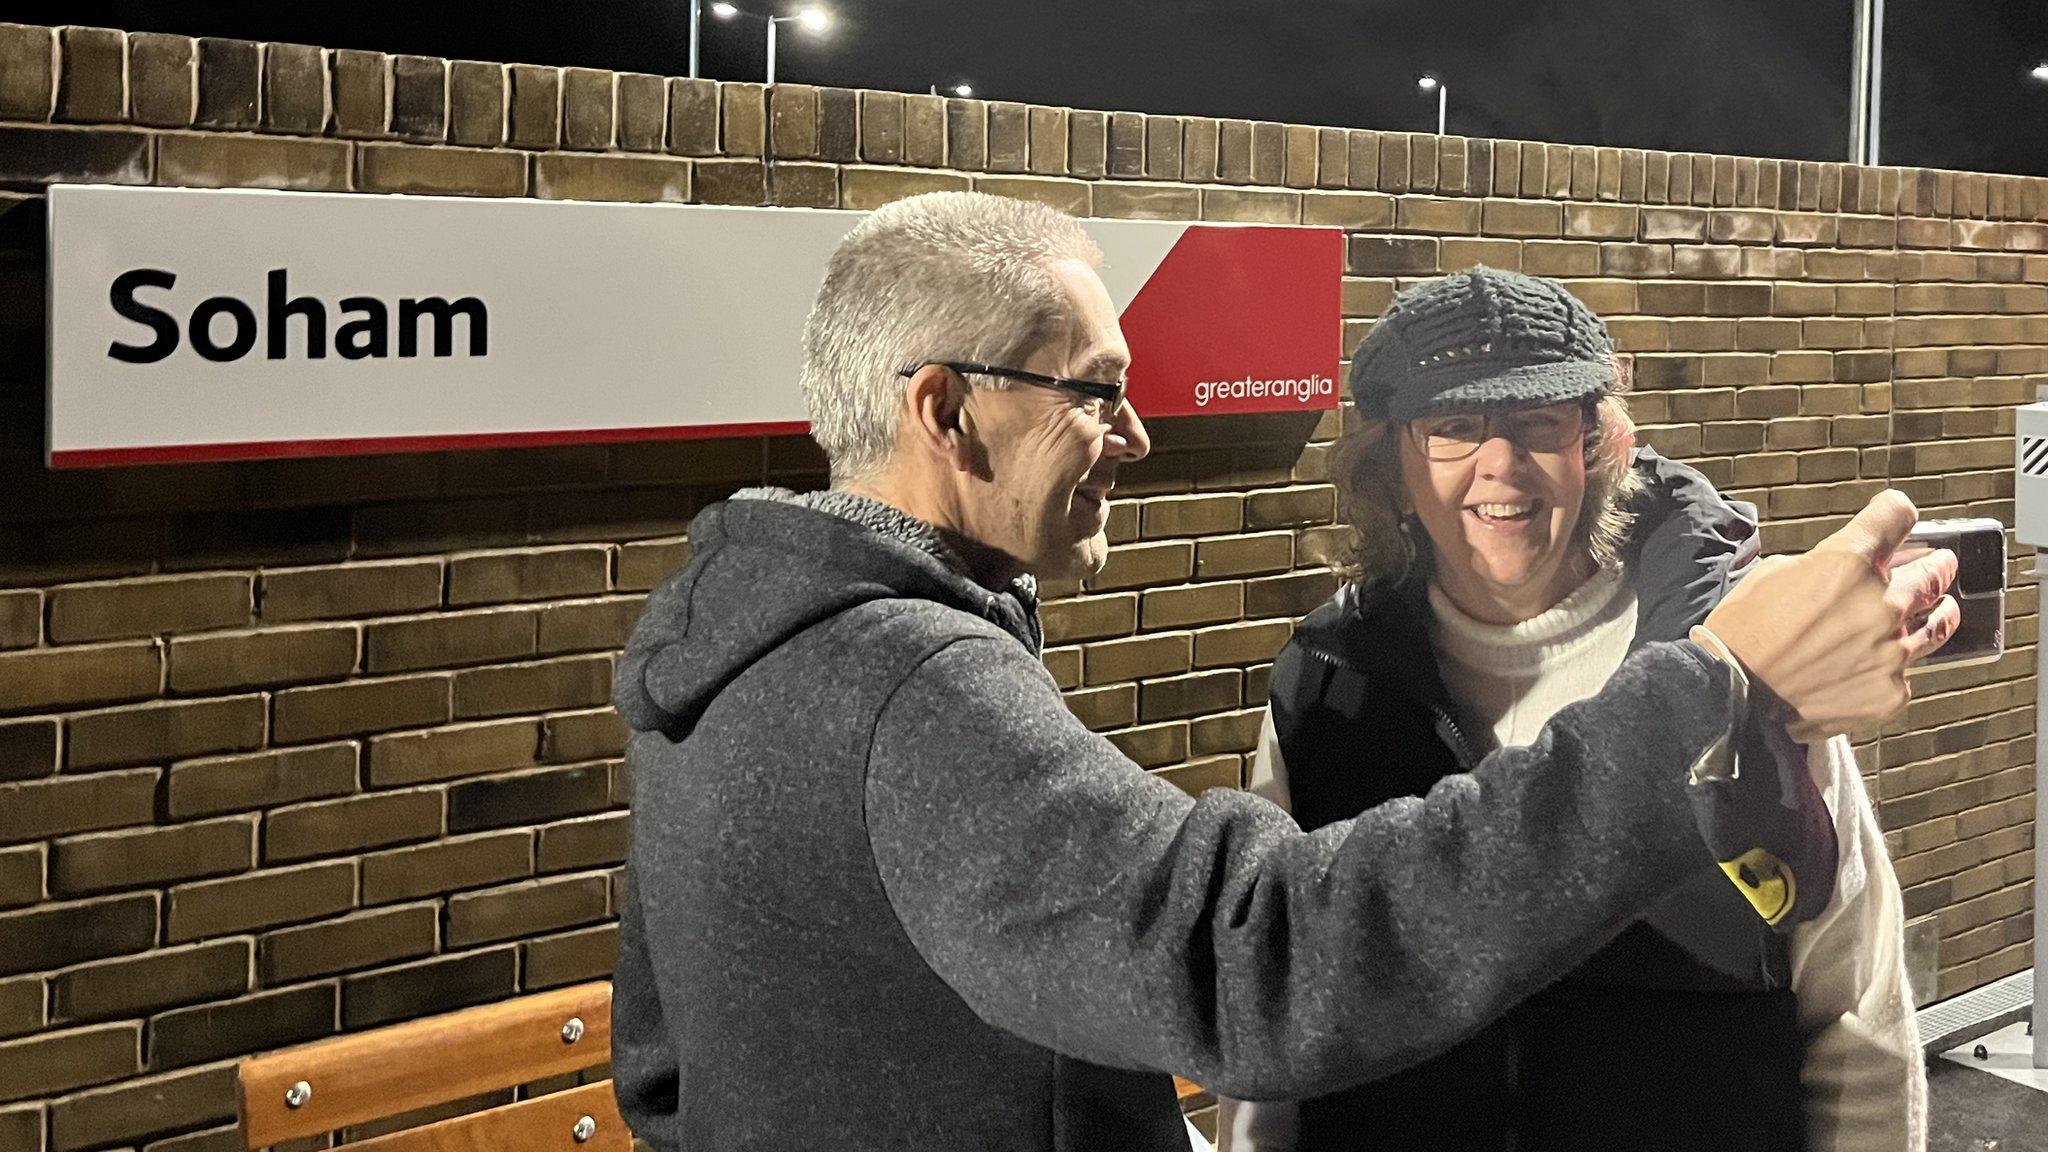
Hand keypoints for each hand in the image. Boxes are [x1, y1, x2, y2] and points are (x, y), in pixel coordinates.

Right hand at [1702, 491, 1960, 741]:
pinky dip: (1893, 665)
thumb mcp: (1773, 574)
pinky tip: (1872, 665)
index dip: (1895, 514)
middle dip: (1936, 565)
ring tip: (1937, 610)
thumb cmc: (1742, 634)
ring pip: (1939, 624)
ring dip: (1936, 612)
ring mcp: (1891, 651)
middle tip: (1939, 565)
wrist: (1730, 697)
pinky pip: (1907, 672)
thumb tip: (1850, 568)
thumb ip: (1823, 565)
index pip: (1897, 516)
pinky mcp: (1891, 691)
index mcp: (1847, 563)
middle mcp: (1880, 603)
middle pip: (1935, 572)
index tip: (1897, 518)